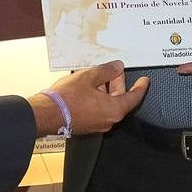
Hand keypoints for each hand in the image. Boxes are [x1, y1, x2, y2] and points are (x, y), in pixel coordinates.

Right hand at [29, 60, 146, 135]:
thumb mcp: (89, 77)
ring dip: (105, 89)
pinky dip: (97, 97)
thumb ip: (106, 71)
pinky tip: (88, 86)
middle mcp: (108, 120)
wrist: (46, 114)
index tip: (145, 81)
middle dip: (117, 82)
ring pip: (107, 103)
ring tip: (97, 74)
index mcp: (114, 110)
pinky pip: (97, 108)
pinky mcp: (87, 124)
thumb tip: (117, 67)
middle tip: (113, 69)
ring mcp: (97, 124)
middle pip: (120, 98)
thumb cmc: (67, 99)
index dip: (141, 87)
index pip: (134, 97)